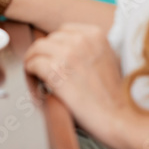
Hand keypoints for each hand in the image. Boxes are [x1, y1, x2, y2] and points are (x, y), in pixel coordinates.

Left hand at [23, 24, 134, 146]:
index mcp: (95, 34)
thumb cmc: (114, 95)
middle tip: (43, 69)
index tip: (55, 57)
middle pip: (48, 39)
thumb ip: (90, 47)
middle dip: (44, 54)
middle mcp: (81, 39)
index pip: (63, 31)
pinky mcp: (56, 70)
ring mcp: (67, 53)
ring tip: (36, 74)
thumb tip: (68, 46)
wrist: (118, 117)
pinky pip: (33, 64)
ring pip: (37, 49)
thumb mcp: (108, 58)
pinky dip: (30, 73)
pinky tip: (36, 83)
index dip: (56, 46)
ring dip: (33, 61)